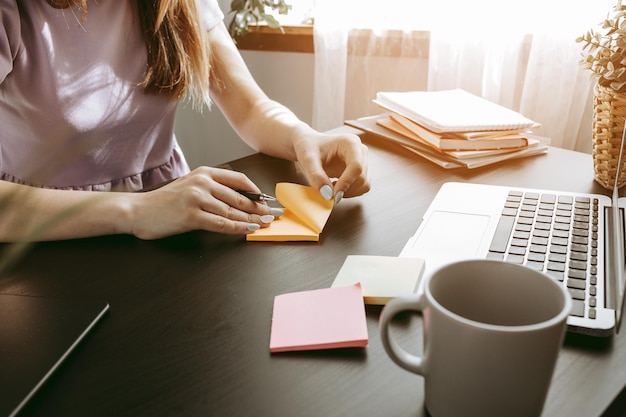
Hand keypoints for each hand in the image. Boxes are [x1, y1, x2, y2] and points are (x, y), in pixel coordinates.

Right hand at [128, 167, 280, 238]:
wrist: (138, 210)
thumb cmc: (164, 202)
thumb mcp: (189, 186)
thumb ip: (212, 189)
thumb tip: (240, 200)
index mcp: (204, 173)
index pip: (238, 179)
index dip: (256, 191)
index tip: (267, 200)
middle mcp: (202, 183)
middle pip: (239, 196)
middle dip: (258, 208)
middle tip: (272, 214)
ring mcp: (197, 198)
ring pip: (232, 210)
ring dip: (251, 219)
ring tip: (264, 224)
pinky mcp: (191, 215)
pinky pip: (221, 223)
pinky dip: (237, 227)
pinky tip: (248, 230)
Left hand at [293, 131, 369, 202]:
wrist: (308, 146)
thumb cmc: (309, 148)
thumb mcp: (307, 160)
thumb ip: (316, 176)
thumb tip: (327, 194)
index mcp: (350, 143)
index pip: (356, 166)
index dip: (346, 182)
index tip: (334, 194)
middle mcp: (360, 151)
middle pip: (362, 177)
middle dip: (345, 188)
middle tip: (326, 191)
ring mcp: (362, 161)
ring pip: (364, 184)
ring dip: (348, 192)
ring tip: (330, 187)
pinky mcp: (361, 172)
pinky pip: (362, 188)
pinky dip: (350, 192)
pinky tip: (336, 186)